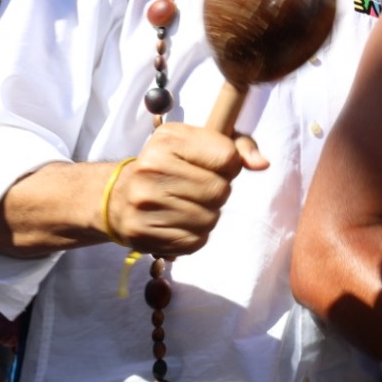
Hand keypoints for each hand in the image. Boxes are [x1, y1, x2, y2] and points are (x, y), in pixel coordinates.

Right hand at [105, 120, 268, 254]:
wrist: (119, 197)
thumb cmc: (169, 166)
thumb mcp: (197, 143)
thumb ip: (236, 146)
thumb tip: (263, 164)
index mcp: (168, 140)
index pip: (227, 157)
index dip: (229, 165)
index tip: (214, 166)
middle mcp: (151, 169)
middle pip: (220, 191)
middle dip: (218, 192)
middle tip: (197, 188)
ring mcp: (145, 204)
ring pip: (210, 219)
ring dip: (207, 214)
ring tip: (186, 205)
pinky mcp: (144, 234)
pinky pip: (195, 241)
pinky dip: (194, 234)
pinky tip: (177, 222)